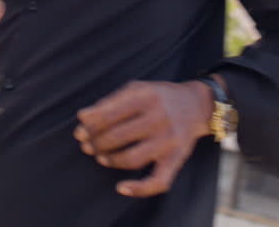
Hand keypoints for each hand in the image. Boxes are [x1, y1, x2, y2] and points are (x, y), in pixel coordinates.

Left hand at [74, 80, 212, 197]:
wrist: (198, 105)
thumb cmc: (160, 97)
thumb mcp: (137, 89)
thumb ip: (110, 101)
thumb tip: (82, 117)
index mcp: (147, 96)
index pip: (110, 114)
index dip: (90, 126)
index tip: (79, 132)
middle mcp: (159, 117)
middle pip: (118, 136)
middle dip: (96, 143)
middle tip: (87, 146)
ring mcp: (169, 140)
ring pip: (132, 158)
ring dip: (110, 160)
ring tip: (100, 157)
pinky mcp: (177, 158)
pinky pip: (158, 180)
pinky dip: (139, 189)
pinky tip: (121, 187)